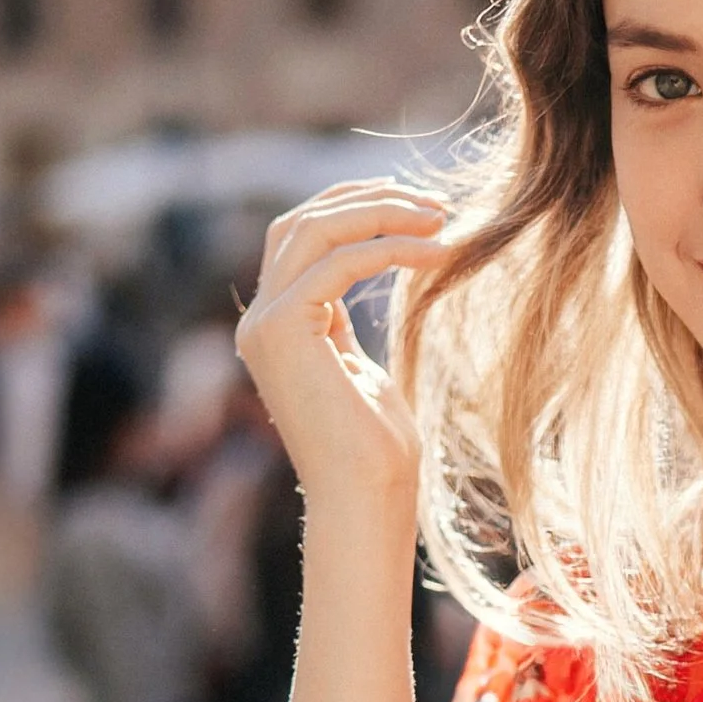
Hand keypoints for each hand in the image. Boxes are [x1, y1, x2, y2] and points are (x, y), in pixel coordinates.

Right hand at [233, 182, 449, 518]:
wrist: (366, 500)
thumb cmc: (376, 452)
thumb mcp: (360, 370)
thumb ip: (344, 323)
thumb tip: (364, 274)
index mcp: (277, 326)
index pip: (304, 239)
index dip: (358, 210)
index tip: (420, 210)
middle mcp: (260, 321)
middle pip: (302, 222)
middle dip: (369, 201)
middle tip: (437, 205)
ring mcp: (265, 325)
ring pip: (315, 230)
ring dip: (383, 214)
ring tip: (442, 218)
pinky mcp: (283, 331)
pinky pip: (339, 262)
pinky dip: (390, 247)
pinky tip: (438, 252)